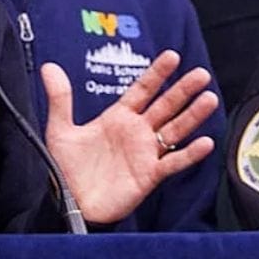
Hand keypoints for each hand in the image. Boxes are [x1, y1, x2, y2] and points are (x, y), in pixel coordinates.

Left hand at [42, 50, 217, 223]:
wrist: (70, 202)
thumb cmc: (66, 168)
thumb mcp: (60, 130)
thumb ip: (60, 98)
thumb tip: (49, 68)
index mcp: (118, 118)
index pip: (142, 90)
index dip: (157, 74)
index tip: (172, 56)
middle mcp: (136, 132)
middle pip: (165, 106)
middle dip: (183, 90)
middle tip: (201, 74)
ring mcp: (145, 153)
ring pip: (175, 130)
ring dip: (192, 116)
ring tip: (209, 99)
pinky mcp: (149, 175)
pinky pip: (173, 162)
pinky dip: (189, 154)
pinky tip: (205, 142)